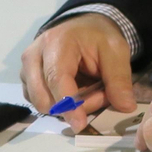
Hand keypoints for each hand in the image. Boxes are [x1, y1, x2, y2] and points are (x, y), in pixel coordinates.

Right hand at [20, 14, 135, 132]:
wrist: (82, 27)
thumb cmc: (98, 37)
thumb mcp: (116, 51)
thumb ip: (119, 79)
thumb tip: (126, 106)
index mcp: (56, 43)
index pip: (56, 79)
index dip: (68, 105)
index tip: (80, 124)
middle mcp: (33, 57)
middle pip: (45, 98)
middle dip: (74, 106)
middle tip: (101, 95)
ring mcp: (26, 70)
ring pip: (42, 103)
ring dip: (69, 106)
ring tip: (91, 90)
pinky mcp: (27, 81)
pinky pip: (41, 102)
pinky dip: (61, 104)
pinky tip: (77, 91)